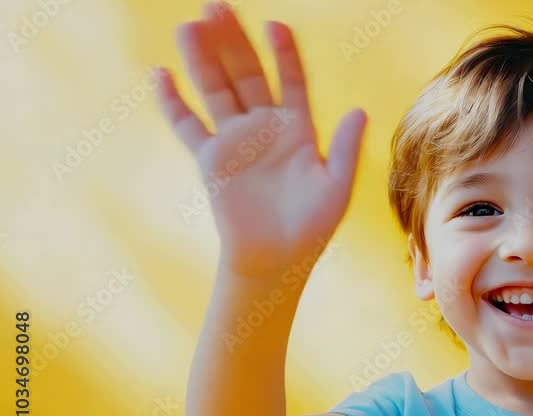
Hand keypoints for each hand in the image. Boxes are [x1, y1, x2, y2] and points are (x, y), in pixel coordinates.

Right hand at [155, 2, 366, 277]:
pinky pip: (187, 125)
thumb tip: (359, 111)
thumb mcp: (336, 187)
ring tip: (190, 26)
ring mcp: (235, 140)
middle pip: (247, 75)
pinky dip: (172, 102)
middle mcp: (264, 127)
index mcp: (298, 129)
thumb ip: (345, 149)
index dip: (284, 54)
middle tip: (217, 6)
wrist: (277, 260)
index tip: (276, 26)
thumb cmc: (312, 228)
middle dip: (233, 42)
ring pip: (216, 91)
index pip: (291, 80)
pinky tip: (160, 75)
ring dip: (202, 59)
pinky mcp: (209, 159)